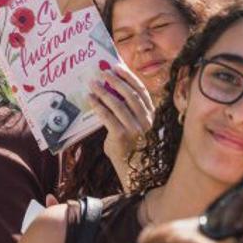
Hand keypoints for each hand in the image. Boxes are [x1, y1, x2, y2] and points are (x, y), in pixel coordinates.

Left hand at [88, 63, 155, 187]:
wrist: (135, 175)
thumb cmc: (132, 151)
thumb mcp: (134, 130)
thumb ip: (126, 115)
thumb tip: (108, 96)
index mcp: (151, 117)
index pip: (142, 92)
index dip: (130, 78)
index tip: (118, 67)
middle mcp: (146, 122)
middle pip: (130, 95)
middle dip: (115, 81)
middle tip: (102, 72)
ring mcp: (135, 130)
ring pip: (118, 104)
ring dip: (103, 91)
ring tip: (92, 83)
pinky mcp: (122, 137)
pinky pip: (108, 117)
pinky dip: (98, 106)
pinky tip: (91, 99)